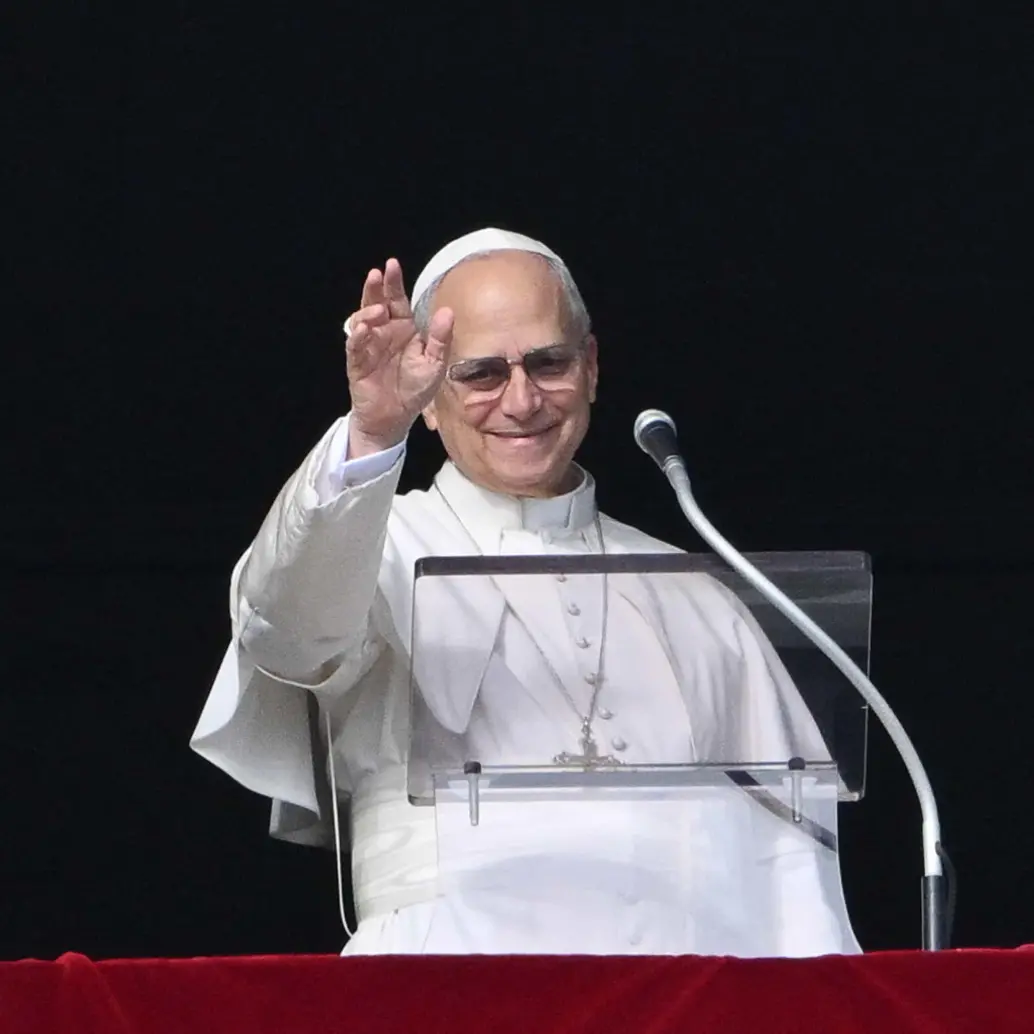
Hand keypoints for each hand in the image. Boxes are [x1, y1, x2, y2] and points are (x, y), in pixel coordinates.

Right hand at [345, 258, 453, 456]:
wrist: (396, 418)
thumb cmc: (415, 389)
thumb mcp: (435, 364)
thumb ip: (440, 339)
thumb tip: (447, 312)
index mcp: (403, 328)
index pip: (397, 300)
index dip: (393, 283)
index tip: (392, 265)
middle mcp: (384, 332)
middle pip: (376, 303)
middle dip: (375, 287)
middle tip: (377, 274)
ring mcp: (368, 346)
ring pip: (362, 320)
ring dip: (367, 311)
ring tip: (378, 310)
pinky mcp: (357, 363)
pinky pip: (354, 346)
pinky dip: (357, 336)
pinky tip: (363, 329)